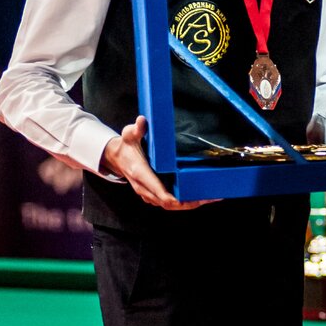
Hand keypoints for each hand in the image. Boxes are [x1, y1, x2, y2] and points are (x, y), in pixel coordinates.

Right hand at [100, 116, 216, 209]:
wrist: (116, 158)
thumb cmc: (126, 146)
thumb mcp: (129, 135)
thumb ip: (136, 129)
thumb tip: (142, 120)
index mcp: (140, 174)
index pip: (158, 191)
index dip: (173, 198)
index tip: (188, 199)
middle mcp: (144, 187)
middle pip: (168, 203)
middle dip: (188, 202)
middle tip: (208, 197)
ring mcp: (148, 193)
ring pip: (169, 205)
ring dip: (188, 204)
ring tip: (208, 198)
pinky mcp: (152, 194)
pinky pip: (168, 203)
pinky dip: (183, 202)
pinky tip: (197, 197)